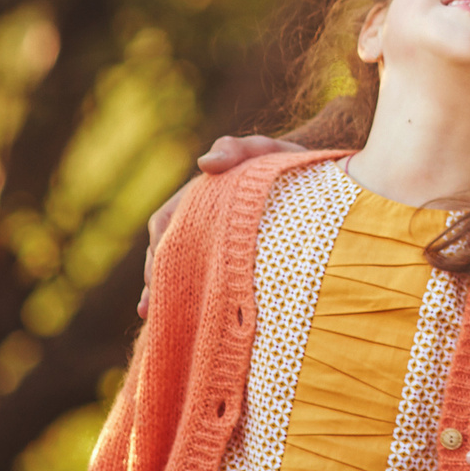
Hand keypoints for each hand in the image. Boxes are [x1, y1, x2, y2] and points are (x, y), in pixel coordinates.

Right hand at [136, 135, 306, 316]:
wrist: (316, 180)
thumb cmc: (283, 165)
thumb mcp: (263, 152)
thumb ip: (237, 149)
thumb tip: (205, 163)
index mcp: (199, 199)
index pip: (166, 222)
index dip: (158, 246)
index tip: (157, 270)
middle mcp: (200, 223)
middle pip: (166, 252)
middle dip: (157, 277)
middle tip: (153, 305)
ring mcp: (214, 244)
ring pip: (181, 269)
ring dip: (168, 292)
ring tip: (158, 318)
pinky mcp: (233, 262)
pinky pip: (205, 282)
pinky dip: (191, 300)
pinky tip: (182, 321)